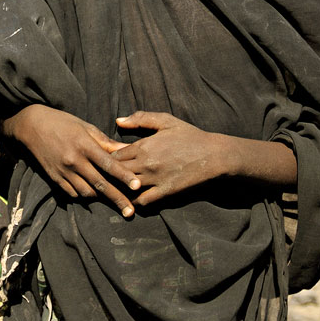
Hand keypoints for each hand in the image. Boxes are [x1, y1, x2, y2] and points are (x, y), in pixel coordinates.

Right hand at [4, 105, 140, 216]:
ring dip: (100, 197)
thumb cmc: (62, 122)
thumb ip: (106, 142)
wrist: (31, 126)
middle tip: (130, 212)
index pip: (109, 164)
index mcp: (84, 145)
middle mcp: (74, 161)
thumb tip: (127, 148)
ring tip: (113, 200)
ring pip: (86, 192)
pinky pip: (72, 193)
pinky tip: (91, 193)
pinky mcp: (54, 178)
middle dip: (117, 198)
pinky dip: (83, 195)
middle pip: (100, 183)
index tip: (137, 186)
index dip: (124, 176)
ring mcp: (63, 171)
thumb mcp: (85, 127)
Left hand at [112, 111, 230, 205]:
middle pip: (115, 172)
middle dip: (109, 174)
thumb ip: (141, 119)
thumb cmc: (190, 136)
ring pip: (125, 187)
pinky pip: (142, 201)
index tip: (106, 160)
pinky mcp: (165, 192)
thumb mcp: (166, 121)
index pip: (113, 154)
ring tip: (114, 189)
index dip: (107, 158)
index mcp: (143, 145)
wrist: (214, 155)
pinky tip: (131, 199)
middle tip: (105, 176)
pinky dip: (133, 201)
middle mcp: (145, 163)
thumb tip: (118, 121)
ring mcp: (154, 179)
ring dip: (119, 188)